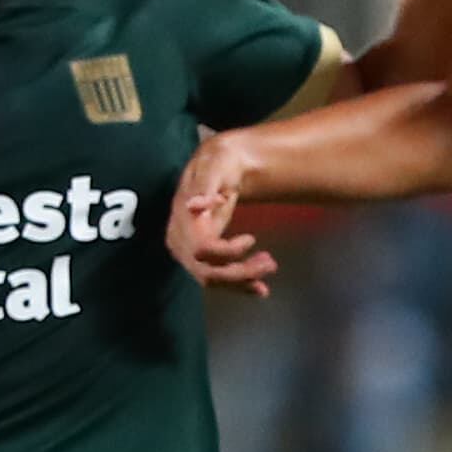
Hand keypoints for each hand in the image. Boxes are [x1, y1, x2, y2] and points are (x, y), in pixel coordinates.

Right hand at [169, 132, 279, 297]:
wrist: (221, 166)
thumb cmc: (219, 162)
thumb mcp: (215, 163)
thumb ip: (205, 184)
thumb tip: (193, 205)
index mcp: (182, 219)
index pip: (201, 249)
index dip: (226, 252)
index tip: (251, 240)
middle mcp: (180, 241)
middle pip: (207, 271)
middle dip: (240, 272)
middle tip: (270, 263)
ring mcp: (188, 252)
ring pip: (214, 280)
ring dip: (243, 280)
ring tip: (269, 267)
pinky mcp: (201, 258)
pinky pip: (218, 279)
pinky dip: (239, 285)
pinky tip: (260, 289)